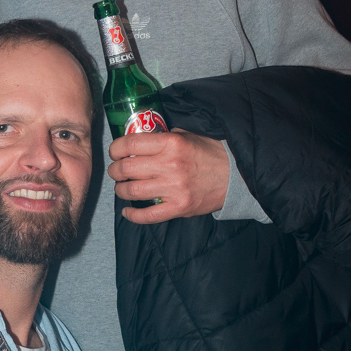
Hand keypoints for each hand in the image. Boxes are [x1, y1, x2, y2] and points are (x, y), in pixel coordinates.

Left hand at [108, 128, 228, 223]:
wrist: (236, 176)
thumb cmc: (211, 153)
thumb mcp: (187, 135)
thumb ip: (163, 138)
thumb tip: (139, 141)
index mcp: (171, 143)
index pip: (130, 143)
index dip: (115, 148)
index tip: (115, 152)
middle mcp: (170, 165)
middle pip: (126, 168)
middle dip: (115, 170)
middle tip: (117, 171)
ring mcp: (174, 188)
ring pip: (132, 192)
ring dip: (121, 190)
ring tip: (122, 188)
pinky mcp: (179, 208)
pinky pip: (148, 215)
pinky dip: (133, 215)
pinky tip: (127, 212)